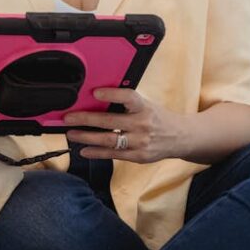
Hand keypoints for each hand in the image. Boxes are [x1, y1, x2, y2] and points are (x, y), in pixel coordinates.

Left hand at [64, 88, 186, 163]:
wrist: (180, 137)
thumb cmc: (157, 118)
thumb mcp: (146, 105)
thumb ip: (126, 104)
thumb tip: (96, 99)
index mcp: (144, 107)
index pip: (127, 97)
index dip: (111, 95)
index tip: (95, 92)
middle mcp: (142, 124)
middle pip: (110, 122)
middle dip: (86, 119)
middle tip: (69, 118)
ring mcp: (140, 142)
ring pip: (108, 140)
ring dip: (86, 137)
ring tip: (71, 134)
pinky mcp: (138, 156)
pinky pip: (113, 155)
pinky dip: (96, 153)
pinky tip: (84, 150)